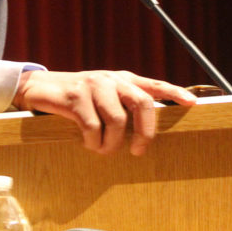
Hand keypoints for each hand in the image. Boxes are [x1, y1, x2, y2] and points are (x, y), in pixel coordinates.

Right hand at [12, 70, 196, 155]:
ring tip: (102, 149)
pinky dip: (92, 141)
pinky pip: (93, 126)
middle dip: (145, 132)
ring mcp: (94, 85)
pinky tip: (87, 143)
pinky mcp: (75, 96)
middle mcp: (111, 79)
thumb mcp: (102, 97)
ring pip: (117, 120)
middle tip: (138, 151)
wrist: (39, 88)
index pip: (153, 85)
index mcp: (122, 79)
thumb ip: (122, 105)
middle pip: (142, 103)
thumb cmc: (76, 99)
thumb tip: (145, 130)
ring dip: (111, 143)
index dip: (174, 93)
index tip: (192, 104)